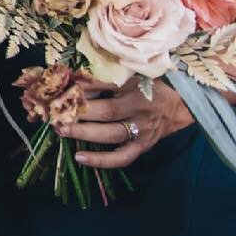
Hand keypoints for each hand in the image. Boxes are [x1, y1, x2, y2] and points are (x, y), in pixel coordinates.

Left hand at [57, 78, 194, 167]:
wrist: (181, 105)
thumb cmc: (152, 85)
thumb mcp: (131, 75)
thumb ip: (105, 79)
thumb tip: (74, 80)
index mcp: (137, 89)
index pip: (106, 87)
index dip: (83, 89)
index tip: (61, 89)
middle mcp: (140, 111)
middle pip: (107, 112)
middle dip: (79, 112)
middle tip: (55, 111)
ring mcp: (142, 131)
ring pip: (111, 135)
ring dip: (84, 134)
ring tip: (61, 130)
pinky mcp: (142, 147)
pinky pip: (121, 158)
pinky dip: (100, 160)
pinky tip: (79, 158)